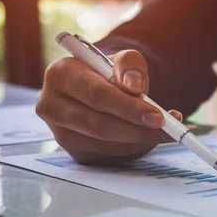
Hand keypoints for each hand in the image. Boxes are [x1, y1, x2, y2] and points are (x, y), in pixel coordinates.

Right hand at [36, 50, 182, 164]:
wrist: (98, 89)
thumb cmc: (109, 73)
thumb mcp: (122, 59)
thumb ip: (130, 65)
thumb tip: (134, 86)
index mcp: (60, 74)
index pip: (97, 96)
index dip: (129, 108)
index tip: (157, 116)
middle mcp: (52, 105)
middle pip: (99, 125)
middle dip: (137, 130)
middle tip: (165, 129)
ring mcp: (59, 132)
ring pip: (104, 145)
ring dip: (138, 142)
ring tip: (163, 132)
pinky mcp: (73, 151)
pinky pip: (107, 156)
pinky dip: (133, 150)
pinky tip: (148, 138)